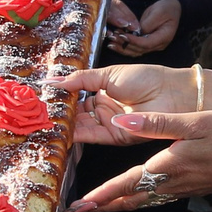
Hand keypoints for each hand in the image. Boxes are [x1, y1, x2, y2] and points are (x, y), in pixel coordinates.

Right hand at [56, 64, 192, 144]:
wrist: (172, 93)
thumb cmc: (147, 78)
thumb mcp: (108, 74)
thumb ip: (80, 79)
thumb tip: (53, 80)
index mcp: (103, 91)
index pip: (76, 97)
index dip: (61, 98)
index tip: (43, 98)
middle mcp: (104, 109)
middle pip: (76, 114)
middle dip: (59, 114)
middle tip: (40, 112)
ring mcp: (108, 123)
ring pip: (80, 126)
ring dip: (64, 125)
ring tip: (46, 121)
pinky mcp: (114, 136)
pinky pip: (91, 136)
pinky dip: (75, 134)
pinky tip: (62, 128)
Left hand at [68, 109, 211, 211]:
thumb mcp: (196, 122)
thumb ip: (156, 125)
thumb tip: (120, 121)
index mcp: (169, 166)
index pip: (127, 183)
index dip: (101, 195)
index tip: (79, 206)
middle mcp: (173, 183)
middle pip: (132, 199)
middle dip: (104, 206)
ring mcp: (185, 188)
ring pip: (145, 200)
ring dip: (121, 203)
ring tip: (100, 205)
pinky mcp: (195, 187)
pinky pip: (159, 198)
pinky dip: (141, 199)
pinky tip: (138, 195)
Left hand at [107, 0, 180, 56]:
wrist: (172, 9)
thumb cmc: (167, 8)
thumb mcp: (158, 12)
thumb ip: (147, 23)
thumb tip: (136, 32)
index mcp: (164, 37)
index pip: (146, 43)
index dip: (133, 41)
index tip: (122, 35)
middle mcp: (158, 45)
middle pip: (139, 50)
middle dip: (125, 45)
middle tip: (112, 38)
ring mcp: (152, 46)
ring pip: (135, 51)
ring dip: (122, 48)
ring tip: (111, 43)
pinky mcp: (146, 43)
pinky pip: (134, 48)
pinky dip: (124, 47)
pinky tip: (115, 44)